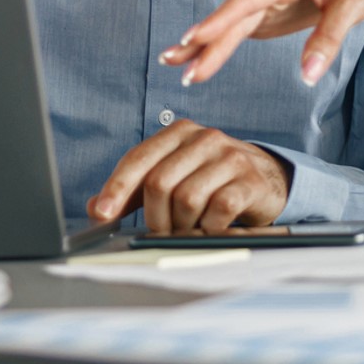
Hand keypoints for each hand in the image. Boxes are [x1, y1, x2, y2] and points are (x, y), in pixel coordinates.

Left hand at [87, 121, 290, 232]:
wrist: (267, 178)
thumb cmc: (211, 179)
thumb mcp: (172, 177)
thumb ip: (134, 192)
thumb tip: (96, 208)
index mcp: (178, 133)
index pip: (138, 159)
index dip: (117, 188)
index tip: (102, 215)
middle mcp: (203, 138)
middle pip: (159, 183)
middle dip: (154, 217)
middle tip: (161, 231)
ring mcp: (229, 158)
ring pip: (187, 200)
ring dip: (182, 225)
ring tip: (189, 228)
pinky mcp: (249, 182)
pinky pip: (218, 211)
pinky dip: (208, 227)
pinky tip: (211, 227)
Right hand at [159, 0, 363, 89]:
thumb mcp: (353, 5)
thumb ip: (328, 39)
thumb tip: (308, 77)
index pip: (246, 1)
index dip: (219, 21)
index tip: (193, 39)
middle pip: (230, 16)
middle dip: (202, 40)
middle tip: (173, 64)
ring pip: (230, 23)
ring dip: (204, 43)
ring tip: (174, 64)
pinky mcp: (269, 10)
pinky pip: (239, 28)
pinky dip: (219, 43)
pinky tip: (201, 57)